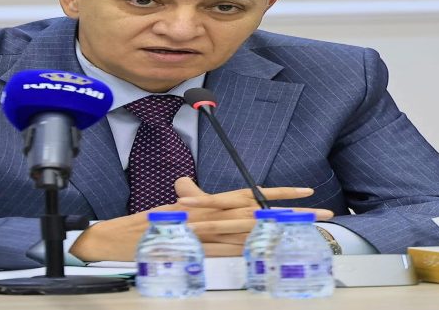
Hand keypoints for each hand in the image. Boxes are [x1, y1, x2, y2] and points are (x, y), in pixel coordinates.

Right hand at [69, 178, 331, 261]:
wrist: (117, 239)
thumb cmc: (146, 224)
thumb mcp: (171, 206)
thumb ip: (187, 196)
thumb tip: (189, 184)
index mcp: (207, 202)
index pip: (250, 193)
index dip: (278, 193)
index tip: (304, 193)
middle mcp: (210, 214)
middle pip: (260, 212)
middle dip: (292, 214)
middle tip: (321, 214)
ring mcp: (206, 234)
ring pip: (252, 231)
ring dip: (281, 232)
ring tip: (308, 233)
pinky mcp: (197, 252)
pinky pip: (231, 253)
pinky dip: (253, 252)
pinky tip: (272, 254)